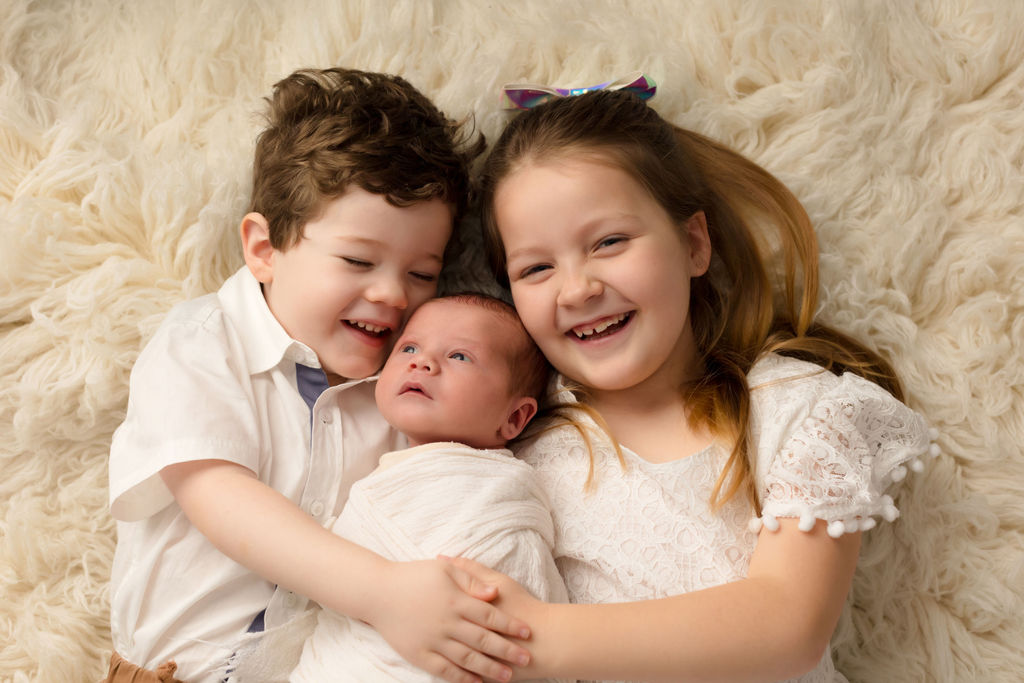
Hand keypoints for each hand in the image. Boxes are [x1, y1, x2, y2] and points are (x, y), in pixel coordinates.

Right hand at [365, 558, 532, 682]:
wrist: (377, 592)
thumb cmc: (412, 576)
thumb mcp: (443, 570)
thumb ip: (471, 579)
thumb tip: (494, 593)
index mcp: (454, 600)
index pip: (490, 616)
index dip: (510, 625)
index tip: (527, 632)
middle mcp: (446, 623)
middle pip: (483, 639)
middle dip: (507, 651)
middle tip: (526, 658)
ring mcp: (432, 640)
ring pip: (467, 658)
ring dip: (489, 668)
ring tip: (507, 675)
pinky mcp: (419, 654)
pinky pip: (444, 669)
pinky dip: (461, 677)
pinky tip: (476, 682)